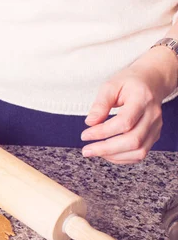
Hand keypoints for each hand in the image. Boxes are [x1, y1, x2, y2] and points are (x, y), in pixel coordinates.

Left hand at [82, 47, 177, 163]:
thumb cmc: (128, 83)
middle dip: (106, 149)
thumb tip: (90, 122)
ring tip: (94, 151)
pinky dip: (121, 158)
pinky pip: (140, 154)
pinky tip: (106, 153)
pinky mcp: (154, 136)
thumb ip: (100, 104)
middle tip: (86, 150)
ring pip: (139, 151)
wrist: (151, 81)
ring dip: (113, 156)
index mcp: (142, 99)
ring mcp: (155, 127)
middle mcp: (153, 115)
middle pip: (133, 141)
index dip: (103, 132)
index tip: (85, 135)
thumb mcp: (110, 85)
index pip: (125, 122)